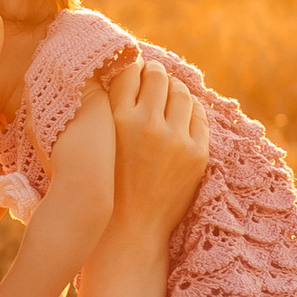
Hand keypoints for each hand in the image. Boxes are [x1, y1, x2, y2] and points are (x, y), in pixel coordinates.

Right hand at [103, 57, 209, 234]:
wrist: (130, 230)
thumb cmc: (107, 186)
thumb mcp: (97, 145)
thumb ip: (104, 110)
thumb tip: (114, 75)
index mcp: (117, 120)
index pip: (129, 72)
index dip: (131, 67)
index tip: (133, 70)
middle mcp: (147, 125)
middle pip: (157, 76)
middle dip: (154, 72)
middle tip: (152, 75)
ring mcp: (176, 139)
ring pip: (181, 92)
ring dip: (174, 88)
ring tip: (167, 93)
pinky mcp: (197, 153)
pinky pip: (199, 115)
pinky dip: (190, 108)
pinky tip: (182, 113)